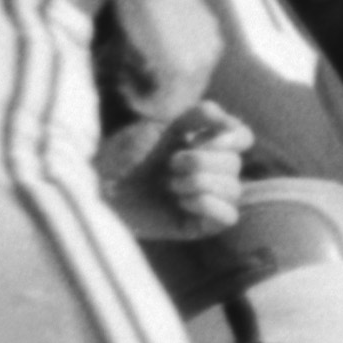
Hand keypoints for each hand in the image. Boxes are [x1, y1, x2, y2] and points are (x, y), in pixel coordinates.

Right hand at [96, 0, 222, 144]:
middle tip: (126, 84)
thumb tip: (140, 70)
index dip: (160, 87)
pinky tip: (125, 83)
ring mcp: (199, 64)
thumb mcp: (156, 25)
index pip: (190, 82)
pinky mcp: (180, 69)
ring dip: (147, 100)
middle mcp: (210, 55)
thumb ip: (157, 49)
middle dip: (154, 98)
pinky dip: (143, 101)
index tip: (133, 77)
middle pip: (185, 97)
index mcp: (209, 43)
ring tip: (124, 83)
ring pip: (176, 103)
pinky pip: (164, 102)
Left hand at [105, 105, 245, 237]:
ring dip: (199, 182)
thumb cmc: (126, 155)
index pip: (242, 139)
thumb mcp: (162, 128)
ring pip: (234, 190)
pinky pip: (228, 217)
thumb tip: (227, 118)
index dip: (232, 137)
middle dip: (200, 162)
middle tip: (170, 165)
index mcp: (205, 147)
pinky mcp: (199, 225)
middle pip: (235, 164)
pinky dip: (207, 204)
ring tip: (170, 184)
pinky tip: (182, 201)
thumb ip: (196, 116)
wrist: (99, 186)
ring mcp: (207, 200)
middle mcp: (211, 173)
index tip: (201, 137)